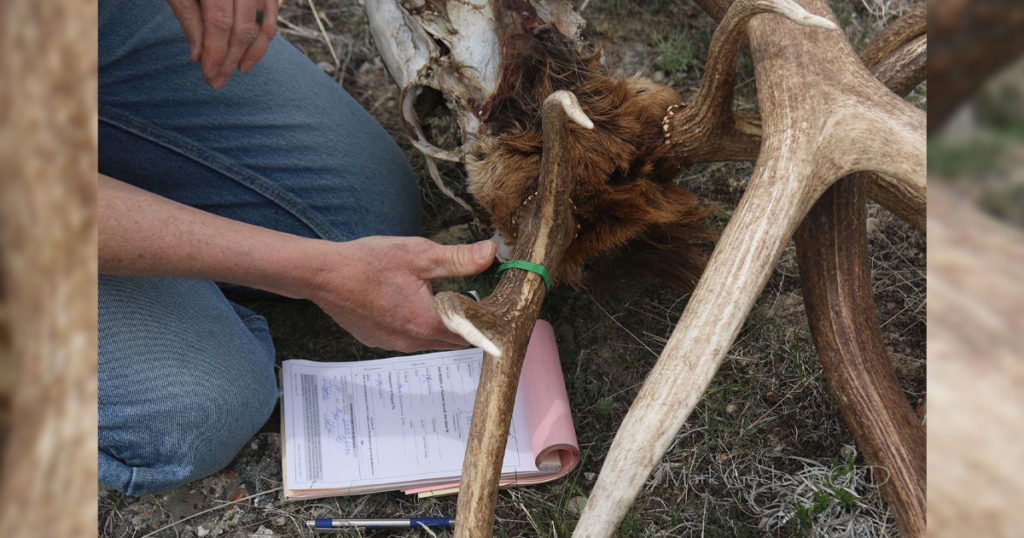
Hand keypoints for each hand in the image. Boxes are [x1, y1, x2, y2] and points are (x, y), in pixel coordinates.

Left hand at [166, 0, 278, 87]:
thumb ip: (189, 19)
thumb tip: (199, 56)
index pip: (219, 23)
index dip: (216, 52)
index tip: (209, 75)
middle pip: (242, 27)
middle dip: (230, 58)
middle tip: (217, 81)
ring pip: (263, 24)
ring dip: (251, 53)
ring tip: (237, 71)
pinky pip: (272, 15)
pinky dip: (264, 37)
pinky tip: (250, 54)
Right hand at [305, 236, 496, 352]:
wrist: (323, 274)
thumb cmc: (369, 262)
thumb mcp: (420, 255)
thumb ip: (459, 259)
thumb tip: (491, 253)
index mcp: (427, 322)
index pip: (471, 333)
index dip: (485, 319)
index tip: (493, 302)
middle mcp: (411, 341)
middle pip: (453, 340)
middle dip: (466, 323)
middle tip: (475, 298)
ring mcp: (392, 344)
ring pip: (430, 340)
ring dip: (441, 323)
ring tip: (446, 298)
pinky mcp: (377, 340)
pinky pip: (408, 338)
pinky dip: (417, 324)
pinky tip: (411, 302)